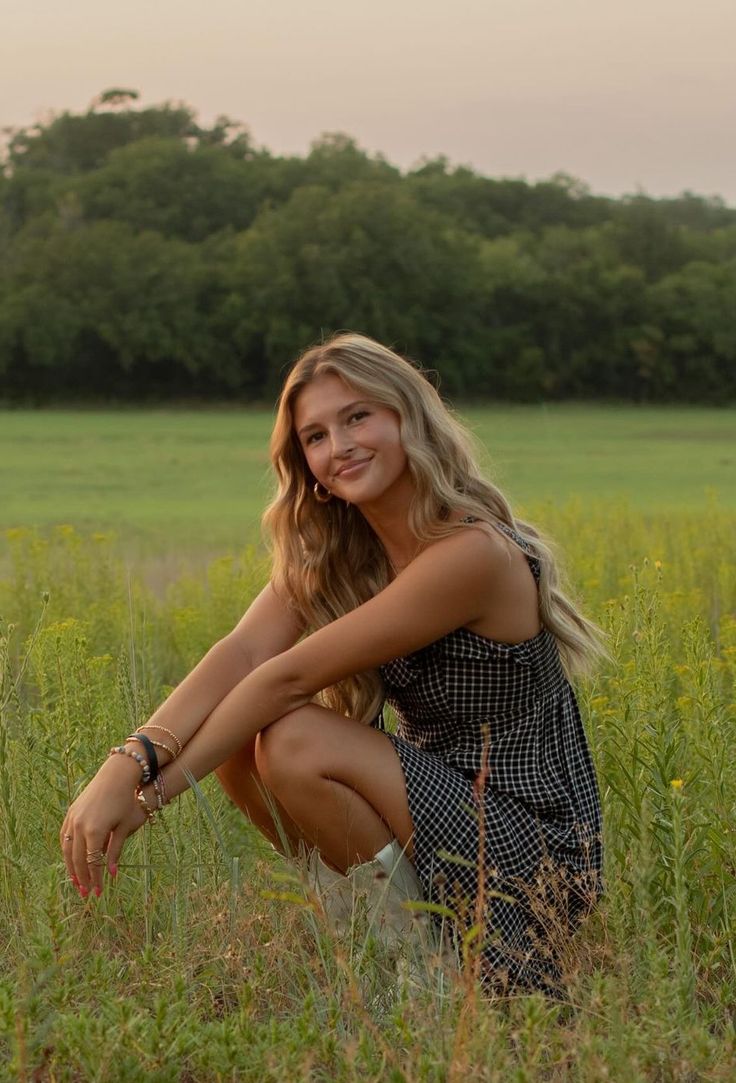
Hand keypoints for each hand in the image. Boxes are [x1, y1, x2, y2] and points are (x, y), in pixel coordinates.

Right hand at [60, 754, 147, 897]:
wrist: (116, 775)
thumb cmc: (125, 801)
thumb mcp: (124, 827)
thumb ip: (116, 851)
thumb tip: (112, 874)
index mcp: (95, 831)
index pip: (93, 863)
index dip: (96, 879)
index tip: (99, 892)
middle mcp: (80, 826)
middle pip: (78, 859)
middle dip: (82, 878)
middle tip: (86, 893)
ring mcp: (73, 818)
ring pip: (68, 850)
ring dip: (71, 867)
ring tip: (77, 882)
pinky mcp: (71, 812)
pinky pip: (64, 837)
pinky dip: (67, 851)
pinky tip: (71, 860)